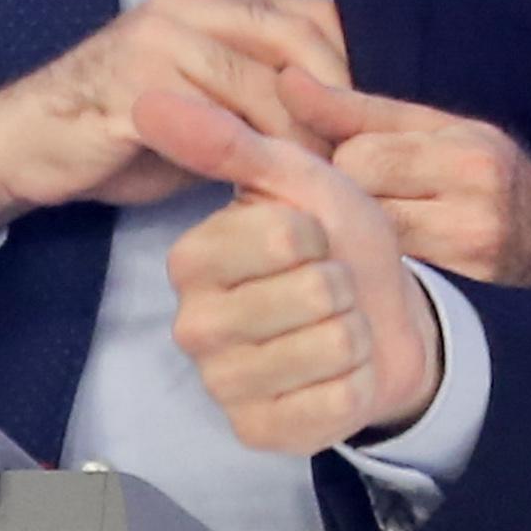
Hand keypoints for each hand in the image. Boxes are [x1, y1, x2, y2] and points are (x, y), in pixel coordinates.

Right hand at [0, 0, 352, 238]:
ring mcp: (156, 45)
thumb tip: (333, 124)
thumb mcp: (197, 108)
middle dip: (337, 98)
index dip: (349, 63)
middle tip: (363, 154)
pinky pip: (215, 120)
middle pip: (293, 40)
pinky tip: (272, 185)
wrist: (21, 145)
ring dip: (303, 134)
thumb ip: (252, 99)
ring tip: (331, 180)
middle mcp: (182, 11)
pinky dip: (253, 154)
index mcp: (202, 6)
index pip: (304, 14)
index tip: (373, 118)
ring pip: (261, 82)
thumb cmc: (113, 133)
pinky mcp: (135, 90)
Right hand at [144, 83, 440, 452]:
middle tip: (330, 287)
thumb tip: (147, 96)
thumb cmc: (335, 241)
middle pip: (312, 291)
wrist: (382, 316)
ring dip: (355, 331)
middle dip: (343, 283)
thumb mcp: (295, 179)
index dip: (319, 232)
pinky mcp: (259, 434)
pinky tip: (338, 373)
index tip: (310, 238)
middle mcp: (193, 327)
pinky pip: (335, 402)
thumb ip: (226, 142)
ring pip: (329, 345)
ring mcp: (224, 387)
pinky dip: (356, 382)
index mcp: (192, 260)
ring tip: (336, 325)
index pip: (282, 235)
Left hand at [277, 69, 530, 283]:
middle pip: (361, 198)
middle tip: (347, 205)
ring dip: (356, 236)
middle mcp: (473, 197)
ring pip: (372, 240)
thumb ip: (353, 110)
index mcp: (460, 148)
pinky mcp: (466, 291)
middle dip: (345, 200)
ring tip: (362, 233)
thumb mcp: (431, 128)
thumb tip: (286, 79)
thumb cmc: (482, 173)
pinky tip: (376, 264)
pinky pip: (392, 277)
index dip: (337, 162)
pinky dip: (375, 268)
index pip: (359, 153)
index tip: (337, 168)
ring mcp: (472, 248)